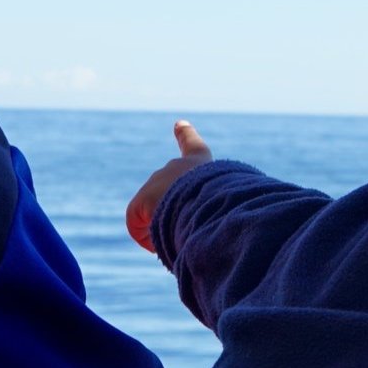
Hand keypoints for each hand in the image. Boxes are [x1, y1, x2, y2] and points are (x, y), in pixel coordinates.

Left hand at [127, 119, 214, 251]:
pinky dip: (148, 239)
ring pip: (157, 214)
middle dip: (173, 208)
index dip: (186, 135)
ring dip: (166, 228)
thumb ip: (216, 209)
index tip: (180, 124)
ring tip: (181, 236)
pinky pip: (140, 227)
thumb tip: (197, 232)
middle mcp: (178, 167)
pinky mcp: (142, 199)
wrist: (209, 205)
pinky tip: (159, 244)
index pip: (194, 146)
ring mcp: (157, 180)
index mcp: (202, 164)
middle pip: (168, 192)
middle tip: (187, 224)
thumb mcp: (227, 204)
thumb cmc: (226, 207)